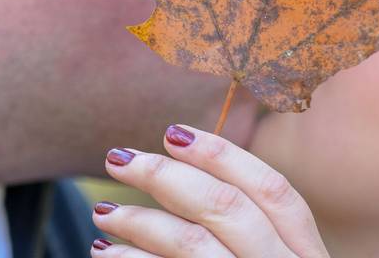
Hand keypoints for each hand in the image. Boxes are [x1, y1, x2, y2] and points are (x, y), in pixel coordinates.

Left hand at [90, 124, 329, 257]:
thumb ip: (249, 236)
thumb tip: (187, 179)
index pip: (275, 192)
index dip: (225, 156)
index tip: (174, 133)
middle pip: (227, 208)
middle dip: (166, 175)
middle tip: (118, 158)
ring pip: (194, 245)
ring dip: (139, 220)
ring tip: (103, 213)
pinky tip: (107, 256)